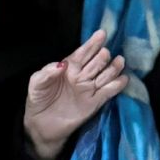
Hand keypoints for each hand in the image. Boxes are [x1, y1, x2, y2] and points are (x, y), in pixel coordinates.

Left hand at [23, 29, 127, 159]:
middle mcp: (81, 75)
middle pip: (96, 62)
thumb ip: (46, 72)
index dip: (92, 43)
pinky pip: (108, 92)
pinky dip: (117, 85)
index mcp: (68, 67)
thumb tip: (62, 64)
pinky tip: (123, 78)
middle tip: (105, 53)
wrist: (41, 125)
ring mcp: (89, 89)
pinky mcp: (94, 103)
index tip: (102, 34)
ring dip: (113, 68)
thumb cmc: (39, 99)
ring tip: (119, 61)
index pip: (82, 53)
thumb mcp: (36, 84)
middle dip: (102, 56)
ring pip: (105, 75)